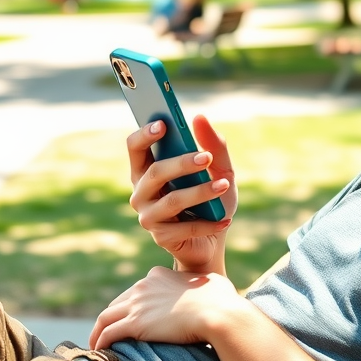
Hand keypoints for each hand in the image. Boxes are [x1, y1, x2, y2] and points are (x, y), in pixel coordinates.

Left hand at [89, 266, 244, 349]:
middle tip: (108, 334)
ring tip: (97, 345)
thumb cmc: (220, 299)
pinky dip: (100, 342)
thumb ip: (199, 285)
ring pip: (105, 317)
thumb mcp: (208, 282)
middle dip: (111, 318)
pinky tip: (100, 352)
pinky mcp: (135, 323)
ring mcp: (137, 304)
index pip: (136, 291)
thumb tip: (208, 287)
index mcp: (158, 275)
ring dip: (97, 331)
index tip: (131, 318)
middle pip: (117, 303)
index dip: (131, 305)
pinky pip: (108, 333)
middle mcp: (144, 285)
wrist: (218, 312)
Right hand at [127, 114, 237, 272]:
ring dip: (200, 192)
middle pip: (154, 172)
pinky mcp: (162, 238)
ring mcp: (148, 216)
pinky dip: (208, 223)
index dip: (145, 134)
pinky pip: (185, 227)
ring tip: (223, 186)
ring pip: (172, 200)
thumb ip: (214, 145)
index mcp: (148, 171)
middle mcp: (141, 192)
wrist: (212, 242)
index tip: (163, 124)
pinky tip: (225, 219)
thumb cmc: (210, 201)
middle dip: (182, 163)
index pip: (135, 147)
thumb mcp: (219, 170)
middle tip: (207, 157)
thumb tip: (199, 117)